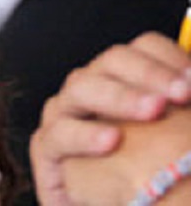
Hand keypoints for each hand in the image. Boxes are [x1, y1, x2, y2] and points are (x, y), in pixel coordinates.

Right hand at [30, 32, 190, 205]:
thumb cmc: (140, 175)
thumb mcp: (168, 139)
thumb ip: (180, 111)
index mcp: (122, 80)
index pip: (141, 48)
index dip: (167, 58)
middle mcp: (91, 88)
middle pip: (111, 61)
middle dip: (148, 74)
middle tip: (180, 94)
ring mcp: (64, 114)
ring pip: (81, 87)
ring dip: (119, 96)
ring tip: (152, 111)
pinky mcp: (46, 147)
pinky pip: (58, 134)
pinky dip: (84, 135)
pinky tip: (111, 141)